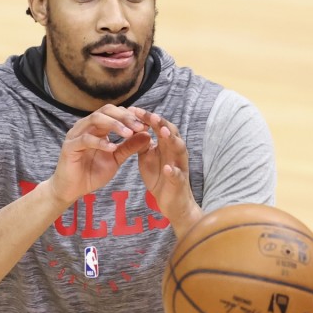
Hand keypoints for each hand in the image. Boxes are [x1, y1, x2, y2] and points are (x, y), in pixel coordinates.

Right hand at [45, 104, 151, 205]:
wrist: (72, 190)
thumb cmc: (92, 173)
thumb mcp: (116, 159)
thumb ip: (129, 146)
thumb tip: (148, 135)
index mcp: (97, 127)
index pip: (115, 112)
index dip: (131, 116)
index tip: (146, 125)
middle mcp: (86, 126)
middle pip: (106, 111)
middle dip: (124, 117)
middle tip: (140, 126)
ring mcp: (76, 134)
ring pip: (95, 119)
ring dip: (114, 124)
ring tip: (128, 133)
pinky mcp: (69, 147)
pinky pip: (85, 139)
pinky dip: (100, 142)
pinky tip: (112, 148)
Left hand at [136, 112, 200, 237]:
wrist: (171, 202)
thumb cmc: (160, 178)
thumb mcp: (147, 158)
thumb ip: (142, 143)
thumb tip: (132, 127)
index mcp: (166, 145)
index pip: (158, 126)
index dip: (147, 117)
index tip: (133, 109)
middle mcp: (176, 152)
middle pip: (170, 133)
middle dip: (161, 123)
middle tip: (150, 114)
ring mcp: (179, 165)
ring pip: (179, 149)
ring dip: (171, 140)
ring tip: (162, 132)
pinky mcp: (179, 182)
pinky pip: (177, 175)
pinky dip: (173, 171)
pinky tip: (167, 168)